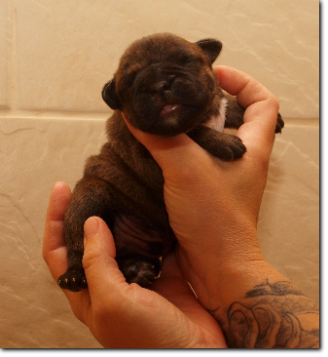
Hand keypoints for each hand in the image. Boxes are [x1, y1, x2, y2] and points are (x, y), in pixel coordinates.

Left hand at [43, 182, 226, 347]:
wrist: (196, 353)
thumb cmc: (149, 340)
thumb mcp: (113, 302)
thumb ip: (97, 263)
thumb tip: (91, 224)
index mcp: (88, 293)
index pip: (58, 251)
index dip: (55, 220)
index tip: (62, 189)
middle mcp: (108, 282)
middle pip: (87, 241)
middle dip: (84, 213)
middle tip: (90, 186)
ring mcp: (135, 275)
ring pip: (119, 238)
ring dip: (117, 215)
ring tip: (119, 191)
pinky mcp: (160, 271)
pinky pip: (150, 242)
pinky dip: (147, 225)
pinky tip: (149, 209)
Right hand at [124, 65, 280, 306]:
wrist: (215, 267)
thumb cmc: (216, 221)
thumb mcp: (187, 169)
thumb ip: (161, 138)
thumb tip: (135, 113)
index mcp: (251, 148)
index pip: (262, 101)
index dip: (242, 81)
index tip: (214, 74)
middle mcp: (240, 159)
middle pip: (231, 116)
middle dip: (206, 102)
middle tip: (178, 96)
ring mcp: (222, 175)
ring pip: (207, 140)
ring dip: (186, 129)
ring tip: (162, 119)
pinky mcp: (204, 189)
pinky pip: (191, 160)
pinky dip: (176, 151)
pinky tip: (155, 148)